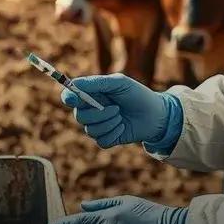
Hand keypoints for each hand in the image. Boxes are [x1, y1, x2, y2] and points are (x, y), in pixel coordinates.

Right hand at [62, 73, 176, 147]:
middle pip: (79, 116)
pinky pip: (101, 141)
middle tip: (116, 108)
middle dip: (98, 114)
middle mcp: (91, 110)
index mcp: (91, 94)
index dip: (68, 98)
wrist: (156, 114)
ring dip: (109, 123)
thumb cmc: (137, 94)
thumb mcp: (119, 83)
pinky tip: (123, 127)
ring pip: (90, 130)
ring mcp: (98, 125)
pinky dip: (113, 134)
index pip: (70, 96)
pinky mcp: (106, 139)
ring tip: (121, 116)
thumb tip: (74, 84)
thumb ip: (96, 83)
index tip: (72, 99)